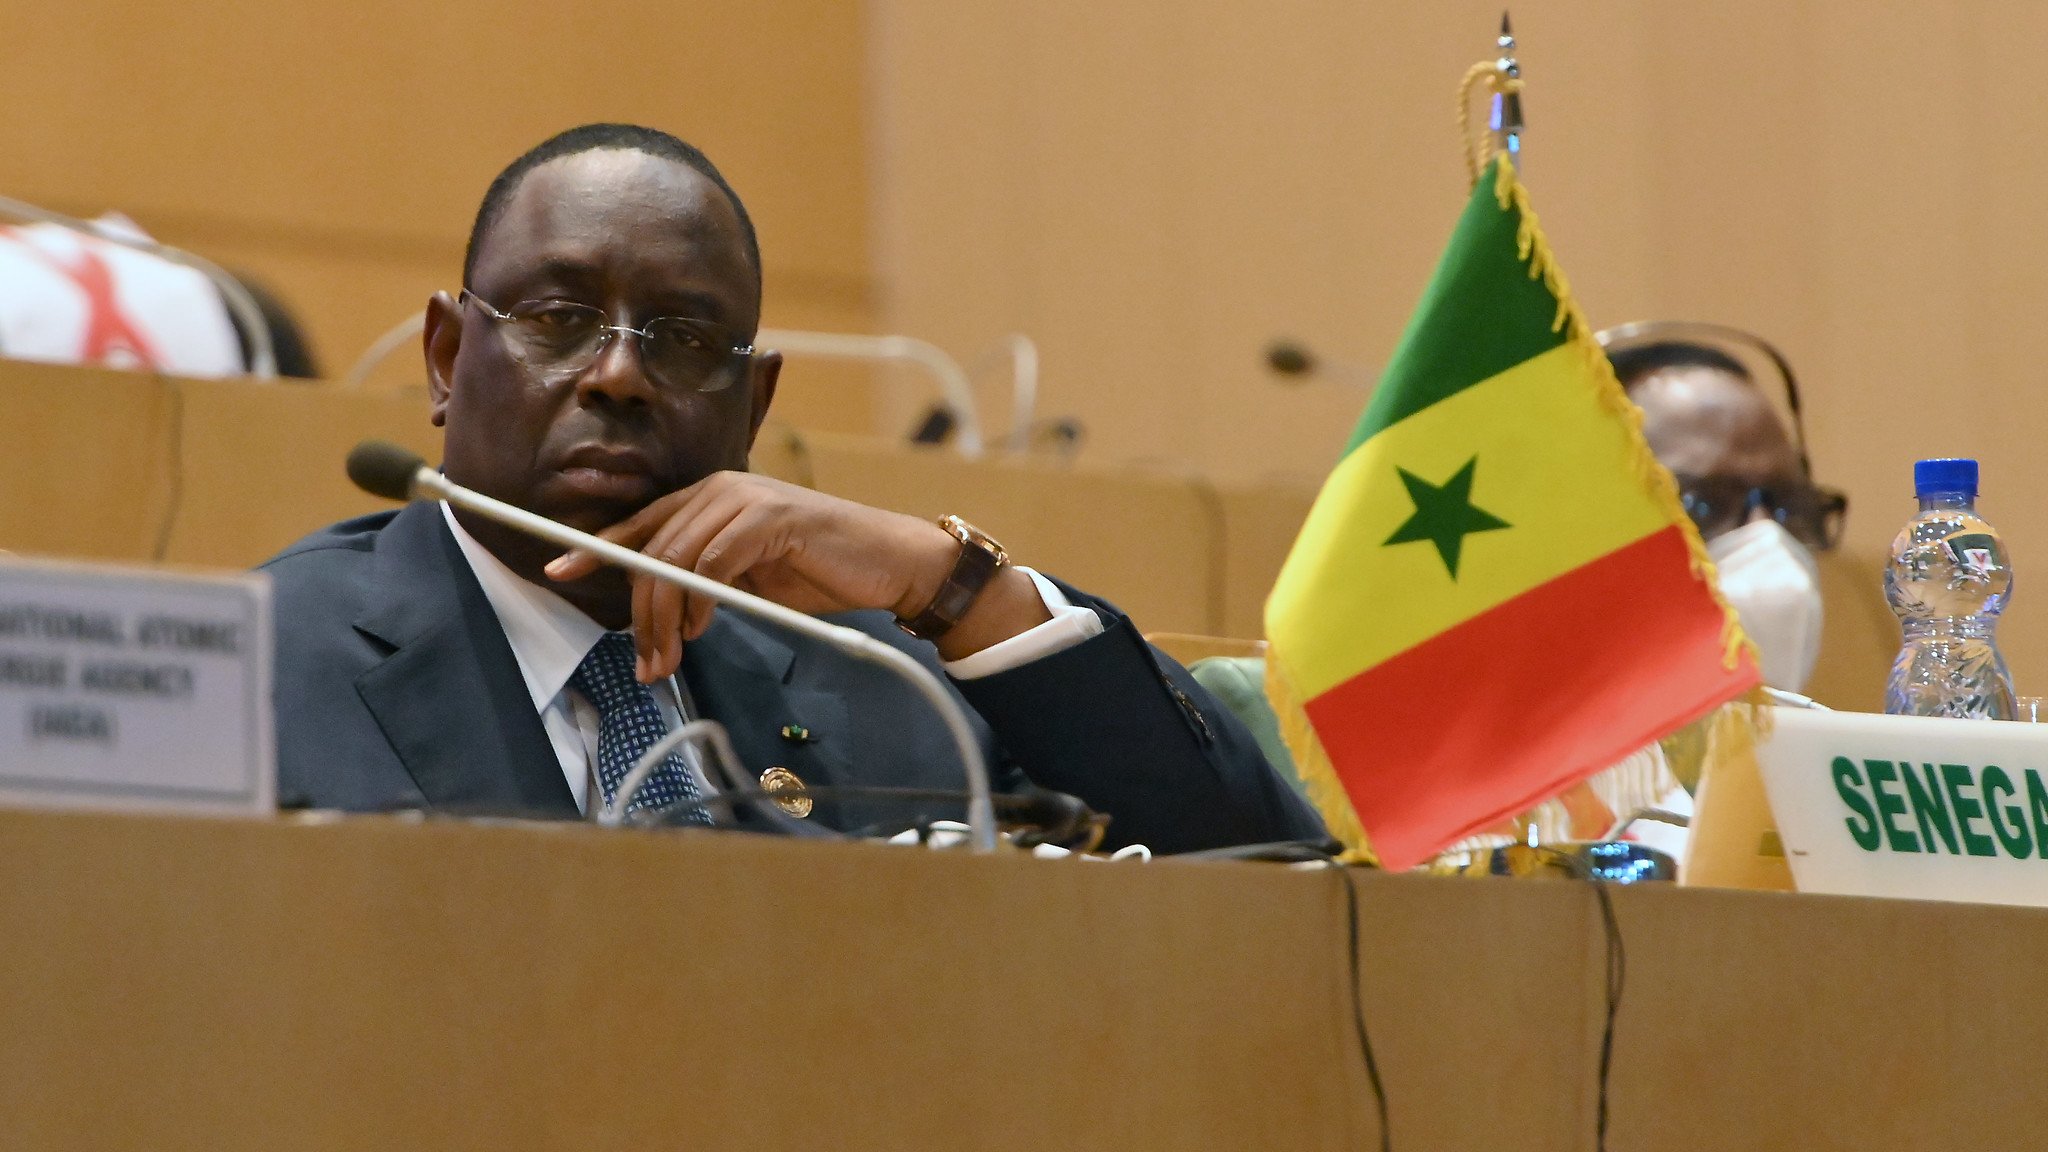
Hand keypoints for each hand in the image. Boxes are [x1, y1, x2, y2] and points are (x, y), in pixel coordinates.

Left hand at [543, 472, 1049, 681]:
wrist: (888, 563)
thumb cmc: (819, 573)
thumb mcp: (747, 580)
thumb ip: (704, 581)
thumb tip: (657, 612)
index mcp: (711, 499)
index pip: (640, 522)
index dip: (596, 547)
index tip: (559, 570)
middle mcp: (720, 489)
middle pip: (651, 549)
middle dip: (639, 613)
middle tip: (645, 663)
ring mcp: (744, 499)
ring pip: (674, 559)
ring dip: (665, 618)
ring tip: (669, 657)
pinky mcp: (769, 518)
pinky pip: (713, 561)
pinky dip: (700, 599)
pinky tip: (704, 625)